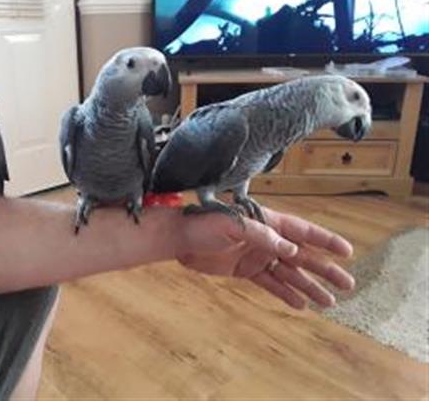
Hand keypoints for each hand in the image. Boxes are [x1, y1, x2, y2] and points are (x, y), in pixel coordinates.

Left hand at [176, 208, 354, 308]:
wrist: (179, 239)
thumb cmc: (204, 224)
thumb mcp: (233, 225)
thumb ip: (262, 236)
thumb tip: (291, 249)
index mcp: (267, 222)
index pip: (302, 232)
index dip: (325, 241)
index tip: (347, 252)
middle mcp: (267, 239)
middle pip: (302, 256)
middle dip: (325, 270)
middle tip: (347, 285)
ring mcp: (257, 256)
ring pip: (289, 273)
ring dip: (308, 286)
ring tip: (329, 302)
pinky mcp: (245, 270)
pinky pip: (270, 283)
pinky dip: (285, 293)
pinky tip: (300, 304)